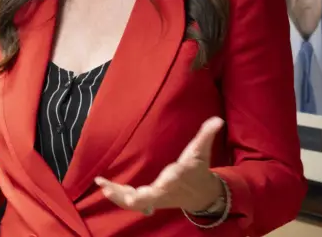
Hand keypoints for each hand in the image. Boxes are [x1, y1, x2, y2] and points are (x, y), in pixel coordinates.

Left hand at [95, 117, 224, 215]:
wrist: (200, 194)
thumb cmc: (197, 169)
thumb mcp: (202, 151)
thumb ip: (206, 135)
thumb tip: (218, 120)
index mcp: (179, 177)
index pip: (176, 178)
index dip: (173, 178)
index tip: (171, 174)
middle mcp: (165, 191)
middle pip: (152, 198)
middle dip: (140, 198)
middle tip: (129, 197)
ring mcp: (155, 198)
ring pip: (136, 202)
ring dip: (119, 196)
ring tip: (103, 186)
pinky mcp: (148, 199)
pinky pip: (131, 201)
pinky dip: (118, 195)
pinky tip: (104, 186)